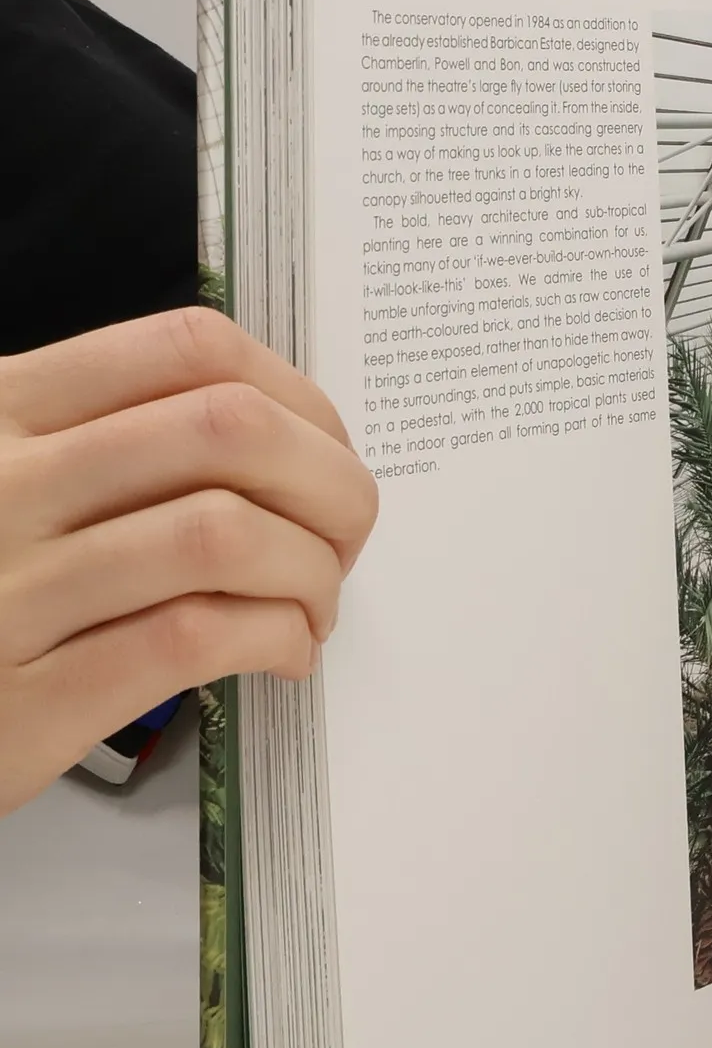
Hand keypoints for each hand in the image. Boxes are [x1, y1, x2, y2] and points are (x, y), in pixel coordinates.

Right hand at [0, 307, 378, 816]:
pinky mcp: (30, 698)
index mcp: (5, 406)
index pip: (191, 349)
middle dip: (332, 486)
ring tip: (313, 608)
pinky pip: (192, 637)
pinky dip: (273, 638)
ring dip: (311, 572)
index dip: (299, 399)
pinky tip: (283, 654)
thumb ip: (121, 440)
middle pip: (231, 430)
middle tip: (342, 543)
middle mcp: (3, 482)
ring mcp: (9, 590)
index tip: (326, 458)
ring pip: (224, 534)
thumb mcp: (14, 475)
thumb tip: (293, 440)